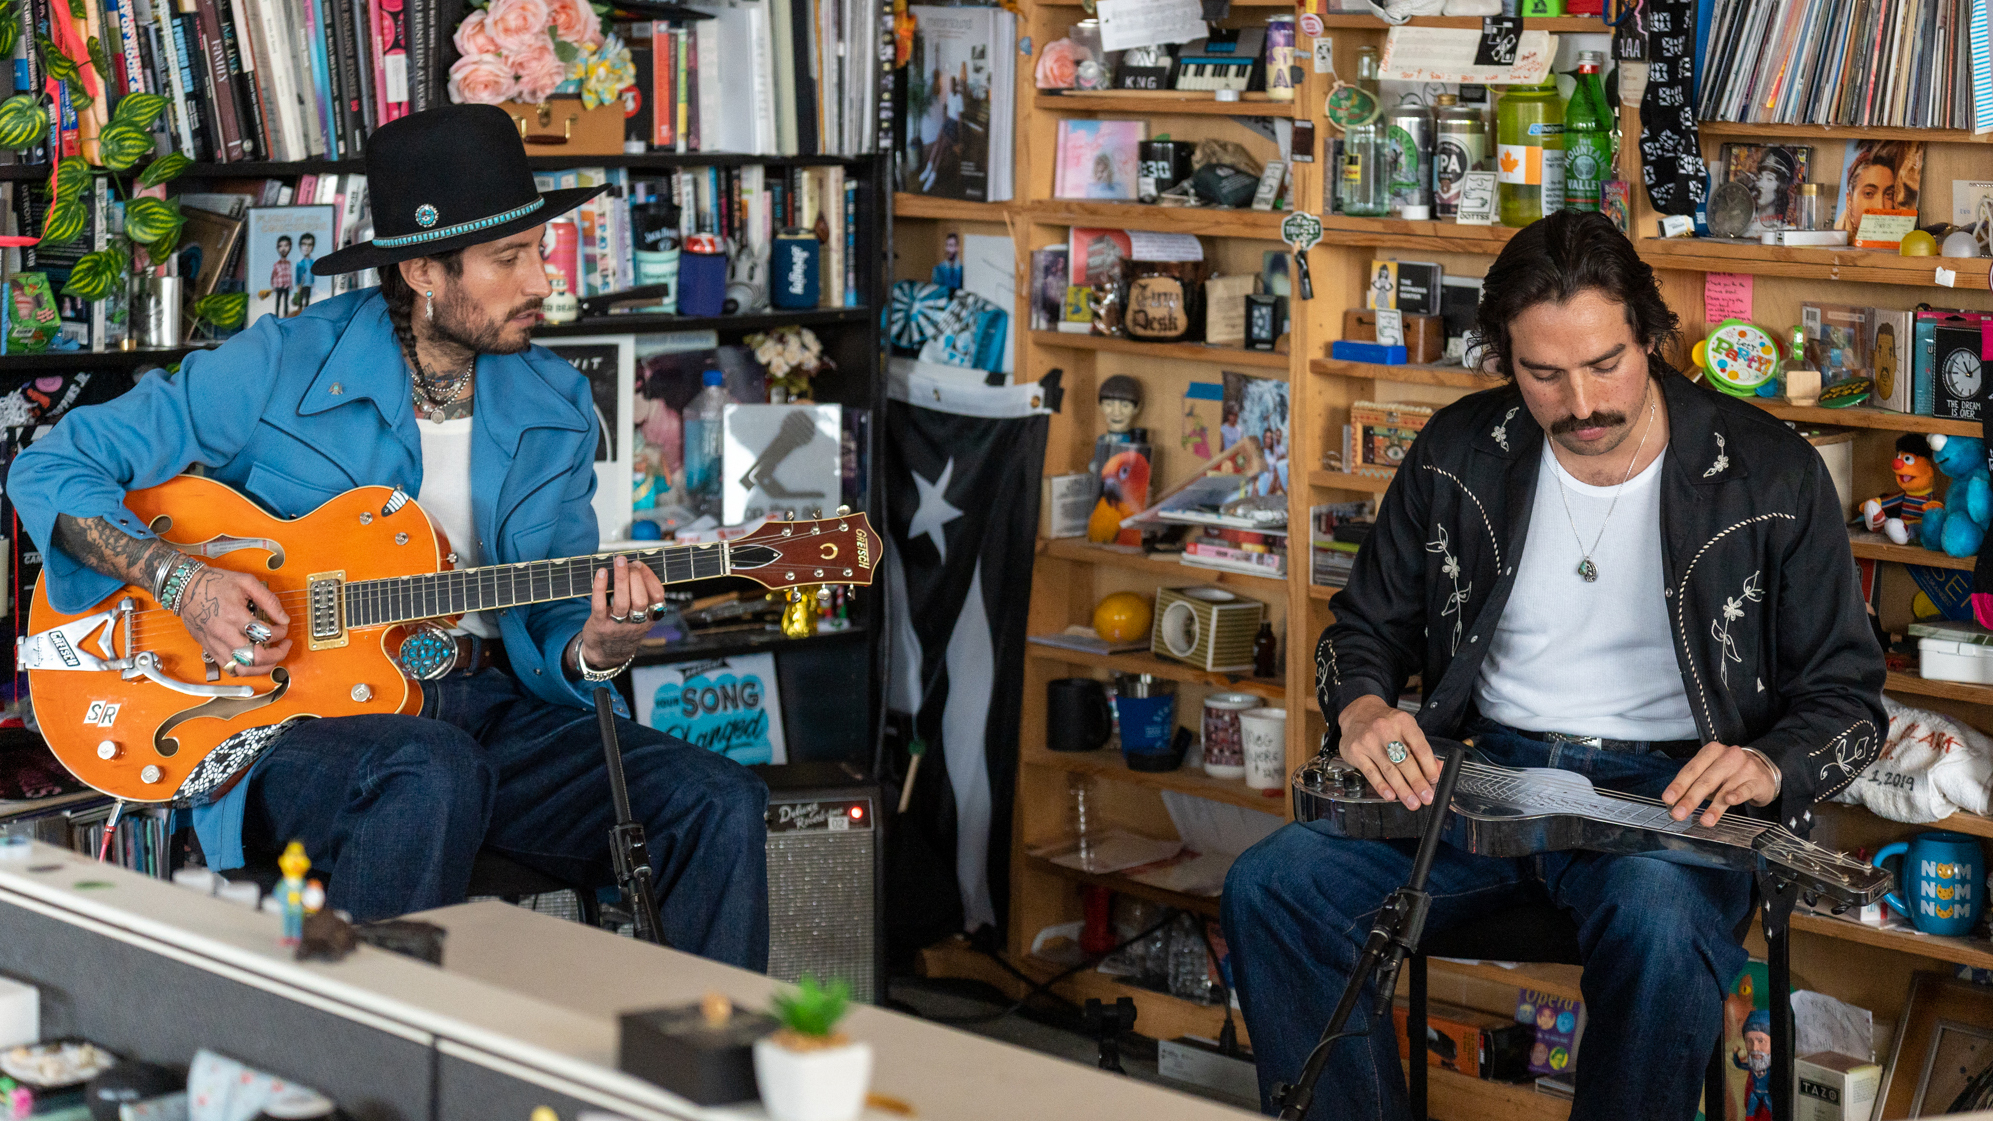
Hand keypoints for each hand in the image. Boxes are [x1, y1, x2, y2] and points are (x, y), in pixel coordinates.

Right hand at [176, 566, 291, 676]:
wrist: (185, 587)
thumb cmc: (214, 583)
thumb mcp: (246, 582)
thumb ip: (268, 600)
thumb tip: (284, 618)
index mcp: (234, 615)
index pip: (265, 634)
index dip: (281, 632)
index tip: (283, 627)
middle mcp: (224, 633)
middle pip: (255, 657)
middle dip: (277, 655)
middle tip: (283, 646)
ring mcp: (215, 644)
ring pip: (242, 669)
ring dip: (262, 667)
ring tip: (272, 658)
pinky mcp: (209, 649)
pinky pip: (228, 668)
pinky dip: (245, 669)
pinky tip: (253, 660)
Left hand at [578, 554, 665, 668]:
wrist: (606, 655)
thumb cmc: (625, 629)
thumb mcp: (642, 620)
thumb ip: (645, 599)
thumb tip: (637, 567)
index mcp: (650, 619)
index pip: (657, 597)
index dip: (650, 578)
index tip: (640, 565)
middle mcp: (636, 624)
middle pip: (640, 599)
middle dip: (636, 577)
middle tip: (629, 563)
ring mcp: (617, 626)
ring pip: (622, 601)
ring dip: (621, 578)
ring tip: (619, 561)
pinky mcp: (599, 625)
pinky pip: (600, 604)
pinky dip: (600, 587)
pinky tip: (601, 573)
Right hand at [1336, 694, 1440, 810]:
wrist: (1358, 713)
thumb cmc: (1386, 723)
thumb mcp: (1406, 729)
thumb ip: (1421, 749)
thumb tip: (1437, 770)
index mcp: (1403, 722)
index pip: (1419, 747)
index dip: (1429, 767)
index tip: (1434, 781)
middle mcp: (1385, 729)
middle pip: (1404, 760)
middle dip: (1417, 782)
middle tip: (1426, 797)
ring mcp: (1368, 741)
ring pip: (1389, 769)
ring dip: (1402, 789)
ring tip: (1412, 802)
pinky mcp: (1355, 752)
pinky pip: (1371, 773)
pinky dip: (1382, 786)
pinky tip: (1390, 795)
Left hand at [1663, 742, 1779, 826]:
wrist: (1763, 771)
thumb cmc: (1730, 773)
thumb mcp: (1711, 772)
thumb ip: (1695, 783)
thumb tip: (1675, 803)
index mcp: (1711, 751)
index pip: (1691, 769)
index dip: (1678, 785)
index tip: (1667, 799)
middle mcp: (1728, 756)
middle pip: (1705, 780)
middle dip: (1690, 799)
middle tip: (1678, 814)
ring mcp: (1744, 768)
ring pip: (1725, 789)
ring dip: (1713, 807)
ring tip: (1704, 821)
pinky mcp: (1757, 780)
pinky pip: (1745, 789)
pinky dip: (1737, 795)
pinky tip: (1730, 801)